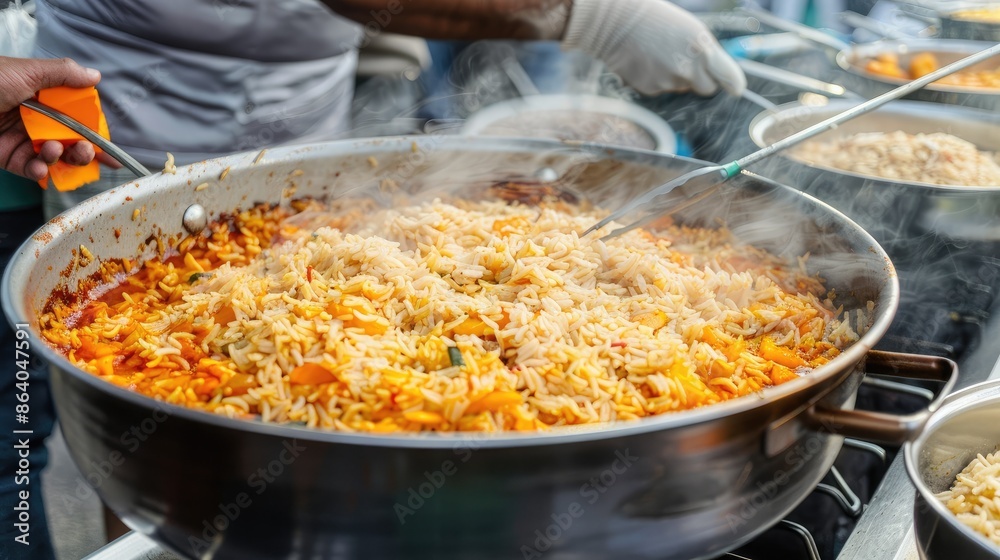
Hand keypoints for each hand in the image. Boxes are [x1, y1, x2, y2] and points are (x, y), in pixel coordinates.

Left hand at [0, 56, 113, 180]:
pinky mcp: (7, 158)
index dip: (93, 132)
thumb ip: (63, 74)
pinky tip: (39, 167)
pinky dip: (38, 171)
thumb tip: (94, 76)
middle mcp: (34, 119)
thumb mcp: (27, 72)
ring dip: (61, 159)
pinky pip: (30, 169)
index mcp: (41, 98)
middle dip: (82, 150)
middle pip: (69, 141)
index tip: (107, 145)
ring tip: (54, 151)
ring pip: (53, 157)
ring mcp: (21, 139)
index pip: (76, 117)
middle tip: (86, 151)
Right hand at [561, 0, 745, 95]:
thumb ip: (708, 52)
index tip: (735, 88)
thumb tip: (720, 72)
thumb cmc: (656, 20)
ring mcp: (668, 81)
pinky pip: (663, 89)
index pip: (729, 77)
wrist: (616, 23)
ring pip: (682, 88)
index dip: (733, 84)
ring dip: (676, 76)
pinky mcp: (651, 89)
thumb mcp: (691, 28)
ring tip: (660, 55)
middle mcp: (687, 68)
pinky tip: (648, 62)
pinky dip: (658, 79)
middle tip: (688, 62)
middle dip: (702, 79)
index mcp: (702, 47)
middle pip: (707, 88)